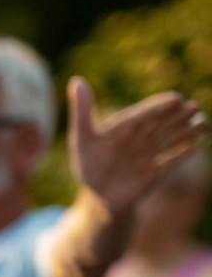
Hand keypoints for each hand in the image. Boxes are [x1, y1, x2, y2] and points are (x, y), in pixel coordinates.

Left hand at [68, 77, 204, 214]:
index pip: (145, 113)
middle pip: (162, 123)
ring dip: (186, 132)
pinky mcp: (156, 172)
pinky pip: (172, 161)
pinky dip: (182, 155)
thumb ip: (82, 111)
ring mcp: (150, 154)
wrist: (98, 196)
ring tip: (201, 125)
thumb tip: (76, 80)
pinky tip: (194, 148)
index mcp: (124, 127)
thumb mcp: (82, 139)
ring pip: (171, 139)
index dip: (159, 106)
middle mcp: (140, 138)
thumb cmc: (88, 165)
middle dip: (178, 115)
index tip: (176, 98)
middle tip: (193, 107)